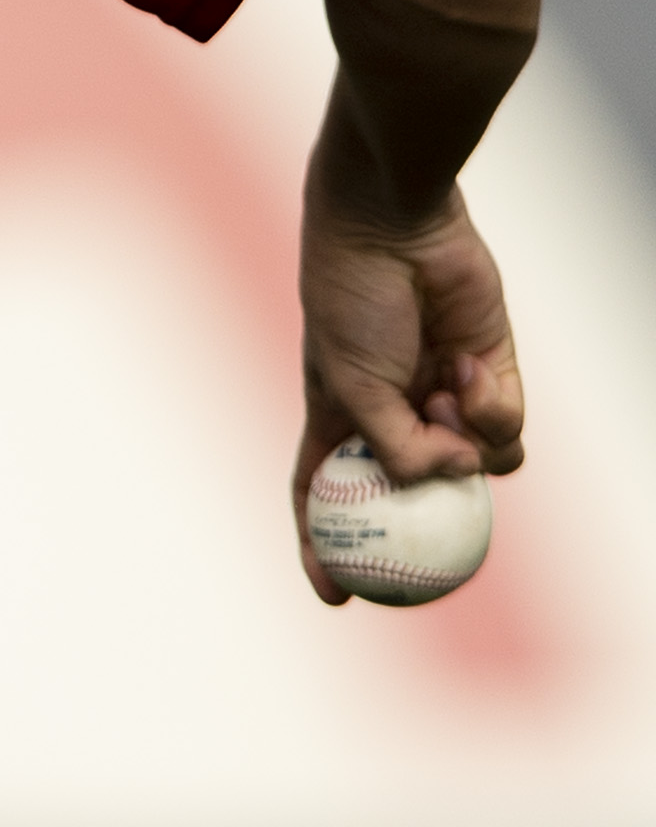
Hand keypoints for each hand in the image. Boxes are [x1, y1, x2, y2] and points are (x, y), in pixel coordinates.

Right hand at [292, 184, 524, 603]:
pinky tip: (469, 366)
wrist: (393, 230)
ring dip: (466, 441)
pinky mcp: (489, 374)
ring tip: (446, 393)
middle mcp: (393, 414)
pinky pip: (506, 425)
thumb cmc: (349, 302)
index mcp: (338, 417)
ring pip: (476, 466)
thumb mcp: (349, 387)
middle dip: (431, 516)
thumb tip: (461, 481)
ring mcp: (442, 397)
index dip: (321, 548)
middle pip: (415, 493)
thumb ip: (399, 449)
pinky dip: (493, 406)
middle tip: (446, 544)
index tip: (335, 597)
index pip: (323, 495)